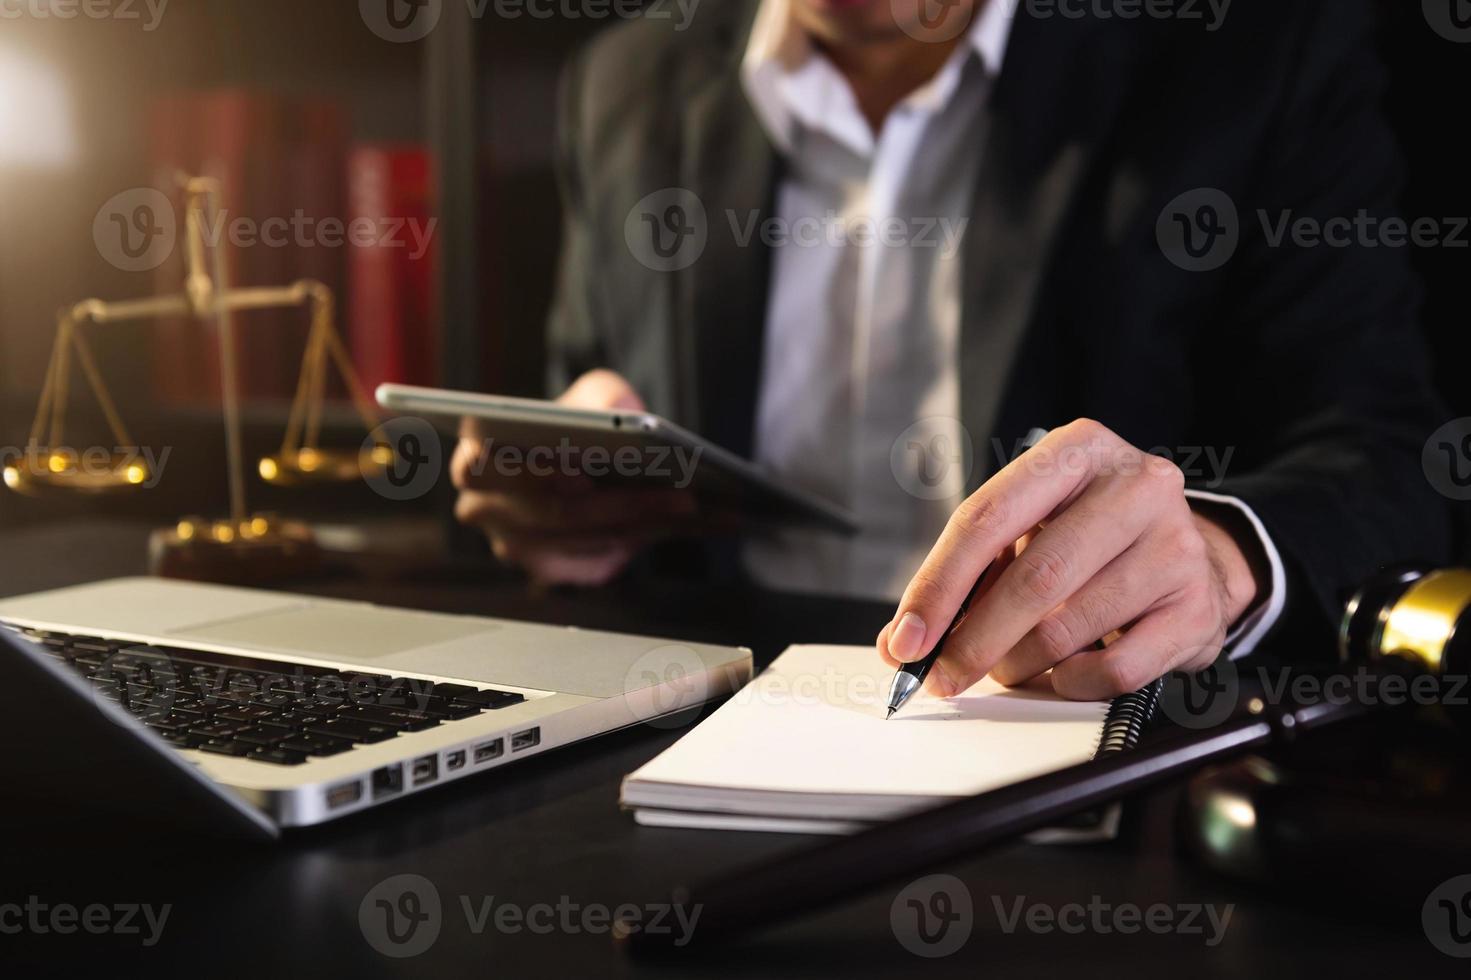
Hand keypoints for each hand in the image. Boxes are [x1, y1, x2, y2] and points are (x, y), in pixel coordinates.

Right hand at [451, 369, 696, 586]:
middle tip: (678, 494)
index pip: (487, 468)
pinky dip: (646, 540)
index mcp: (473, 458)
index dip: (535, 473)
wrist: (581, 457)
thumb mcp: (591, 394)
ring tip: (693, 504)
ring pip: (583, 539)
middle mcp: (483, 509)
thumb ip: (603, 398)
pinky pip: (598, 562)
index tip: (584, 474)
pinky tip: (687, 523)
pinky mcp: (550, 569)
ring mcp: (514, 547)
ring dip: (643, 523)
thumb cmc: (577, 422)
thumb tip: (627, 419)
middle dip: (620, 503)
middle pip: (553, 513)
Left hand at [877, 420, 1263, 699]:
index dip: (938, 585)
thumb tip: (902, 640)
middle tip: (942, 676)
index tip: (907, 639)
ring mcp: (1176, 544)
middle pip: (1034, 577)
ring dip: (1019, 664)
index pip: (987, 518)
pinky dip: (1071, 683)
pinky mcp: (1198, 606)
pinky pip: (1116, 668)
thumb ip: (968, 577)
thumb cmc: (1093, 539)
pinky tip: (1061, 675)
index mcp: (1078, 449)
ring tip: (1005, 668)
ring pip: (1069, 627)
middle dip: (973, 639)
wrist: (1196, 556)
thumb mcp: (1032, 529)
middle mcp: (1135, 485)